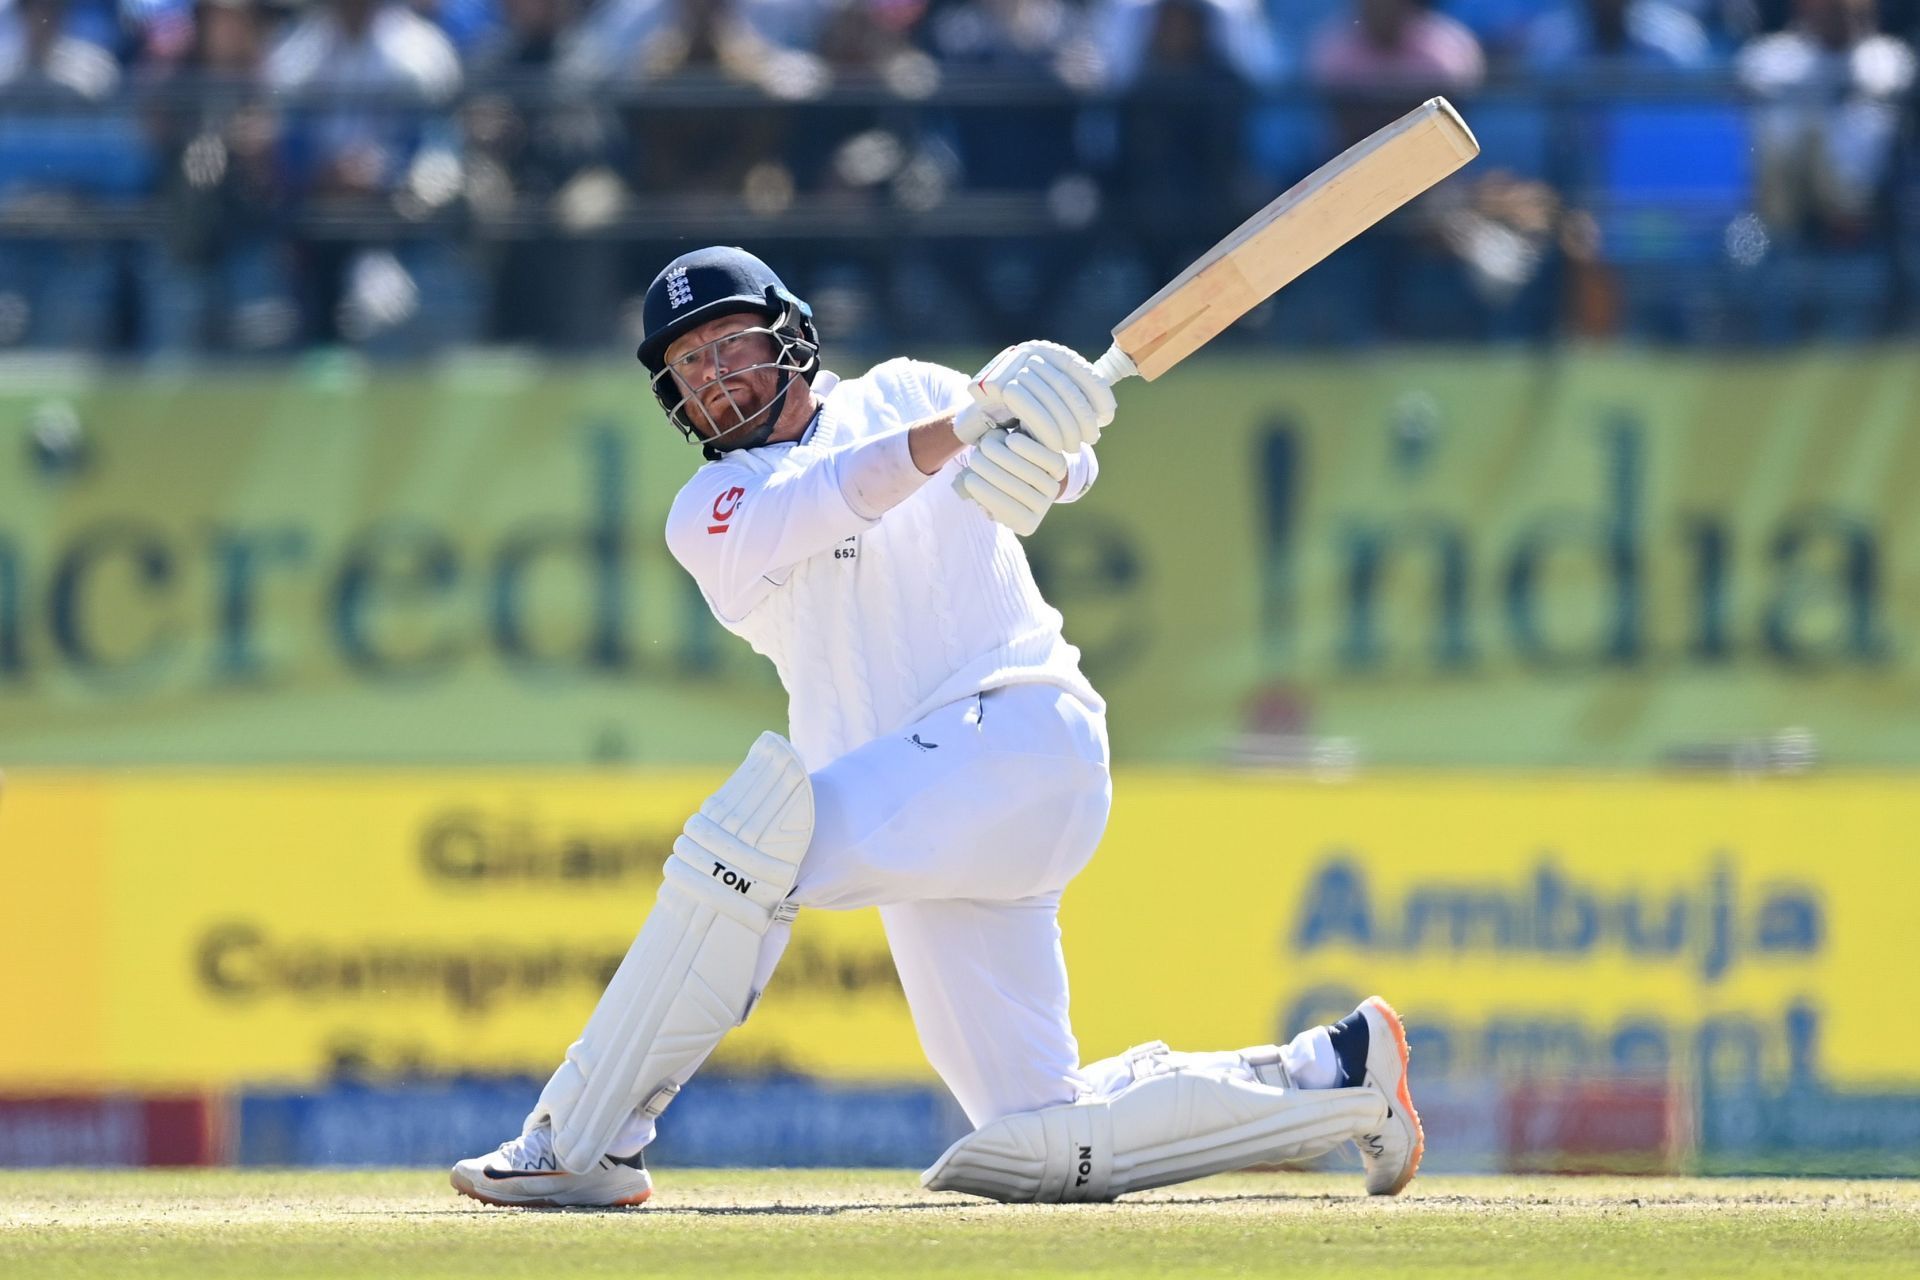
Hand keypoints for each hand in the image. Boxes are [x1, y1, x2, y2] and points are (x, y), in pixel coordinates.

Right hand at [952, 340, 1115, 451]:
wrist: (979, 418)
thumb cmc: (1021, 412)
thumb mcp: (1050, 400)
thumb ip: (1075, 398)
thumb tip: (1107, 410)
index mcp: (1049, 351)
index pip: (1083, 370)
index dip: (1099, 395)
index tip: (1107, 418)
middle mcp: (1031, 351)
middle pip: (1066, 387)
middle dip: (1083, 417)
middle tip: (1091, 439)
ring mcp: (1012, 364)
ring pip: (1050, 398)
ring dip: (1066, 427)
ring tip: (1074, 446)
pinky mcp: (997, 382)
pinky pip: (1029, 407)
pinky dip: (1045, 428)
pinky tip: (1054, 445)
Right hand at [953, 428, 1068, 536]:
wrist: (1018, 462)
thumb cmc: (991, 477)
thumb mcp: (980, 489)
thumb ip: (972, 491)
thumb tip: (964, 487)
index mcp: (1025, 525)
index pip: (1009, 513)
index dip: (987, 497)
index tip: (969, 480)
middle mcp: (1042, 509)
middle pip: (1019, 492)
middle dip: (991, 473)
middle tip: (974, 458)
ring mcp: (1052, 488)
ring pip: (1031, 474)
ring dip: (1004, 458)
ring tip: (986, 446)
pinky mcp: (1059, 466)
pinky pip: (1047, 460)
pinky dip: (1028, 449)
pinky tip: (1010, 440)